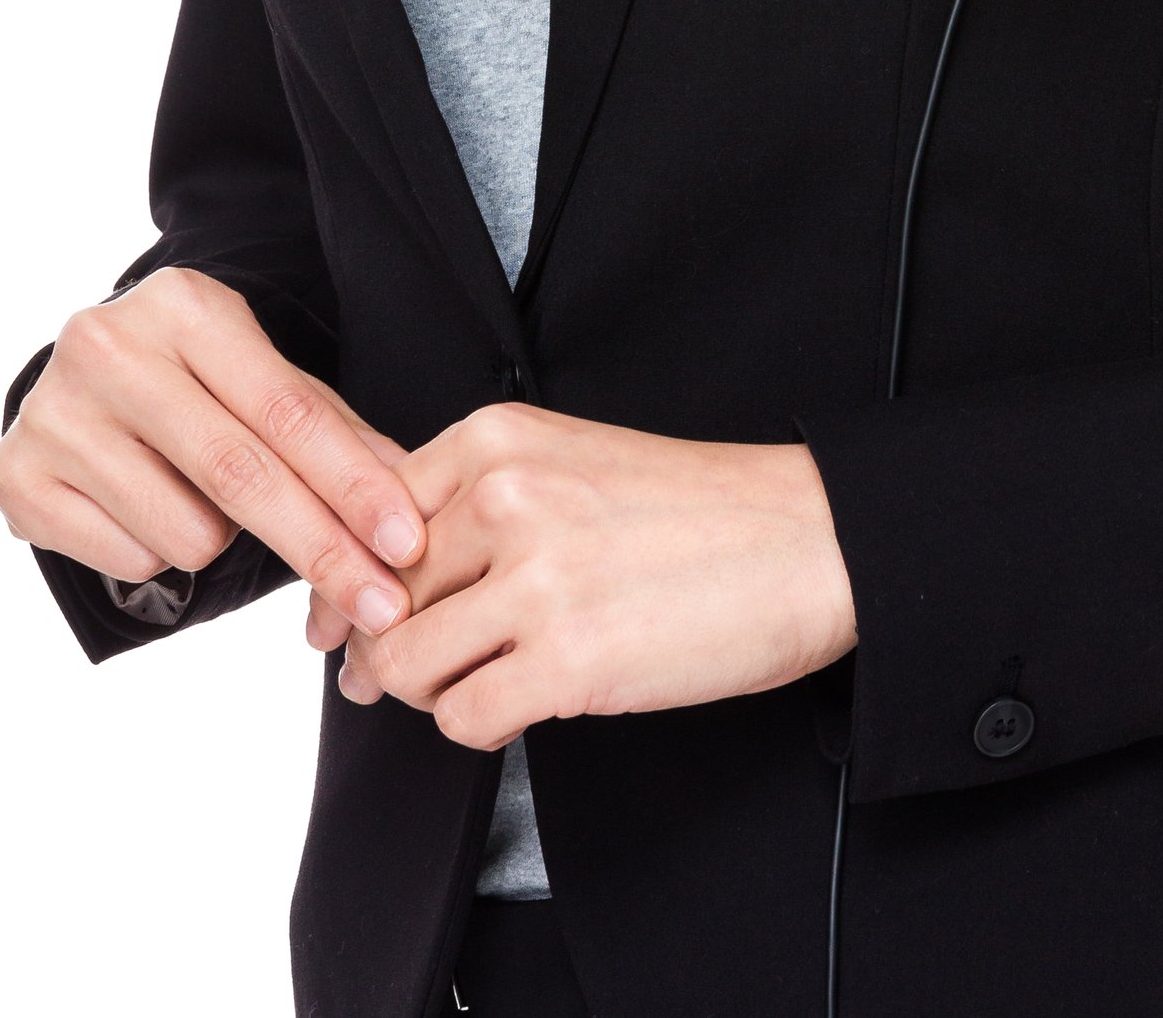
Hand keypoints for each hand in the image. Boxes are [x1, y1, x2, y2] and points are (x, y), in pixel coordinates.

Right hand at [0, 266, 425, 635]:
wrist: (78, 383)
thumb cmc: (195, 385)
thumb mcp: (264, 381)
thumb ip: (336, 435)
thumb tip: (407, 507)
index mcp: (185, 304)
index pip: (289, 411)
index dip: (355, 486)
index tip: (406, 546)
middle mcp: (107, 345)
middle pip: (241, 475)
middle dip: (323, 549)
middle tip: (382, 608)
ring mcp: (52, 411)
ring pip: (187, 533)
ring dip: (220, 541)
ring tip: (196, 496)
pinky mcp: (14, 476)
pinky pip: (131, 562)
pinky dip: (158, 554)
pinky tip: (139, 506)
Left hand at [310, 405, 856, 745]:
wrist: (806, 539)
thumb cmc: (696, 508)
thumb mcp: (569, 462)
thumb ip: (475, 501)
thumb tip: (373, 583)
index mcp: (498, 438)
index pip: (368, 517)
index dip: (355, 582)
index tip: (359, 618)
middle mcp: (505, 496)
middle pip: (377, 595)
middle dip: (386, 646)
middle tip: (417, 671)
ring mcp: (536, 577)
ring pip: (404, 663)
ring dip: (432, 690)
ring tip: (482, 682)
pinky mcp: (569, 658)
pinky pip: (463, 716)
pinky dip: (480, 724)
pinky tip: (522, 704)